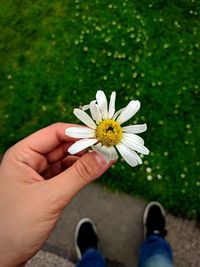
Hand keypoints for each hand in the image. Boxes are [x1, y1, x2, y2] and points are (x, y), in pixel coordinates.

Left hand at [0, 123, 113, 266]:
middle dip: (85, 145)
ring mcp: (38, 173)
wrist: (4, 257)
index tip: (100, 134)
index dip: (79, 132)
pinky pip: (67, 172)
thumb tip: (104, 156)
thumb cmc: (13, 227)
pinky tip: (94, 169)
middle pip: (62, 145)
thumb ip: (80, 175)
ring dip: (85, 158)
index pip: (54, 133)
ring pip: (66, 159)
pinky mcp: (46, 186)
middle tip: (107, 146)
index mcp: (23, 154)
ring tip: (104, 157)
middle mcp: (30, 160)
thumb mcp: (51, 197)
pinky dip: (81, 171)